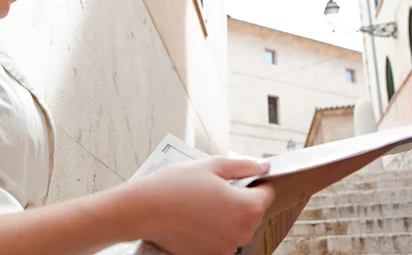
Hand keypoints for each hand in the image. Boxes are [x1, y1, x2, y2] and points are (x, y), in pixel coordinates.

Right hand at [126, 157, 274, 254]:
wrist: (144, 210)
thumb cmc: (176, 186)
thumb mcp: (212, 165)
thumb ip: (244, 165)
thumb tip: (264, 166)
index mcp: (247, 208)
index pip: (267, 193)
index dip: (256, 182)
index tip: (239, 178)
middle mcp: (242, 232)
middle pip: (253, 212)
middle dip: (239, 199)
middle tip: (213, 187)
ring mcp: (226, 248)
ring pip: (236, 226)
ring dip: (226, 215)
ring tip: (200, 202)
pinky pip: (221, 239)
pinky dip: (213, 229)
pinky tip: (194, 217)